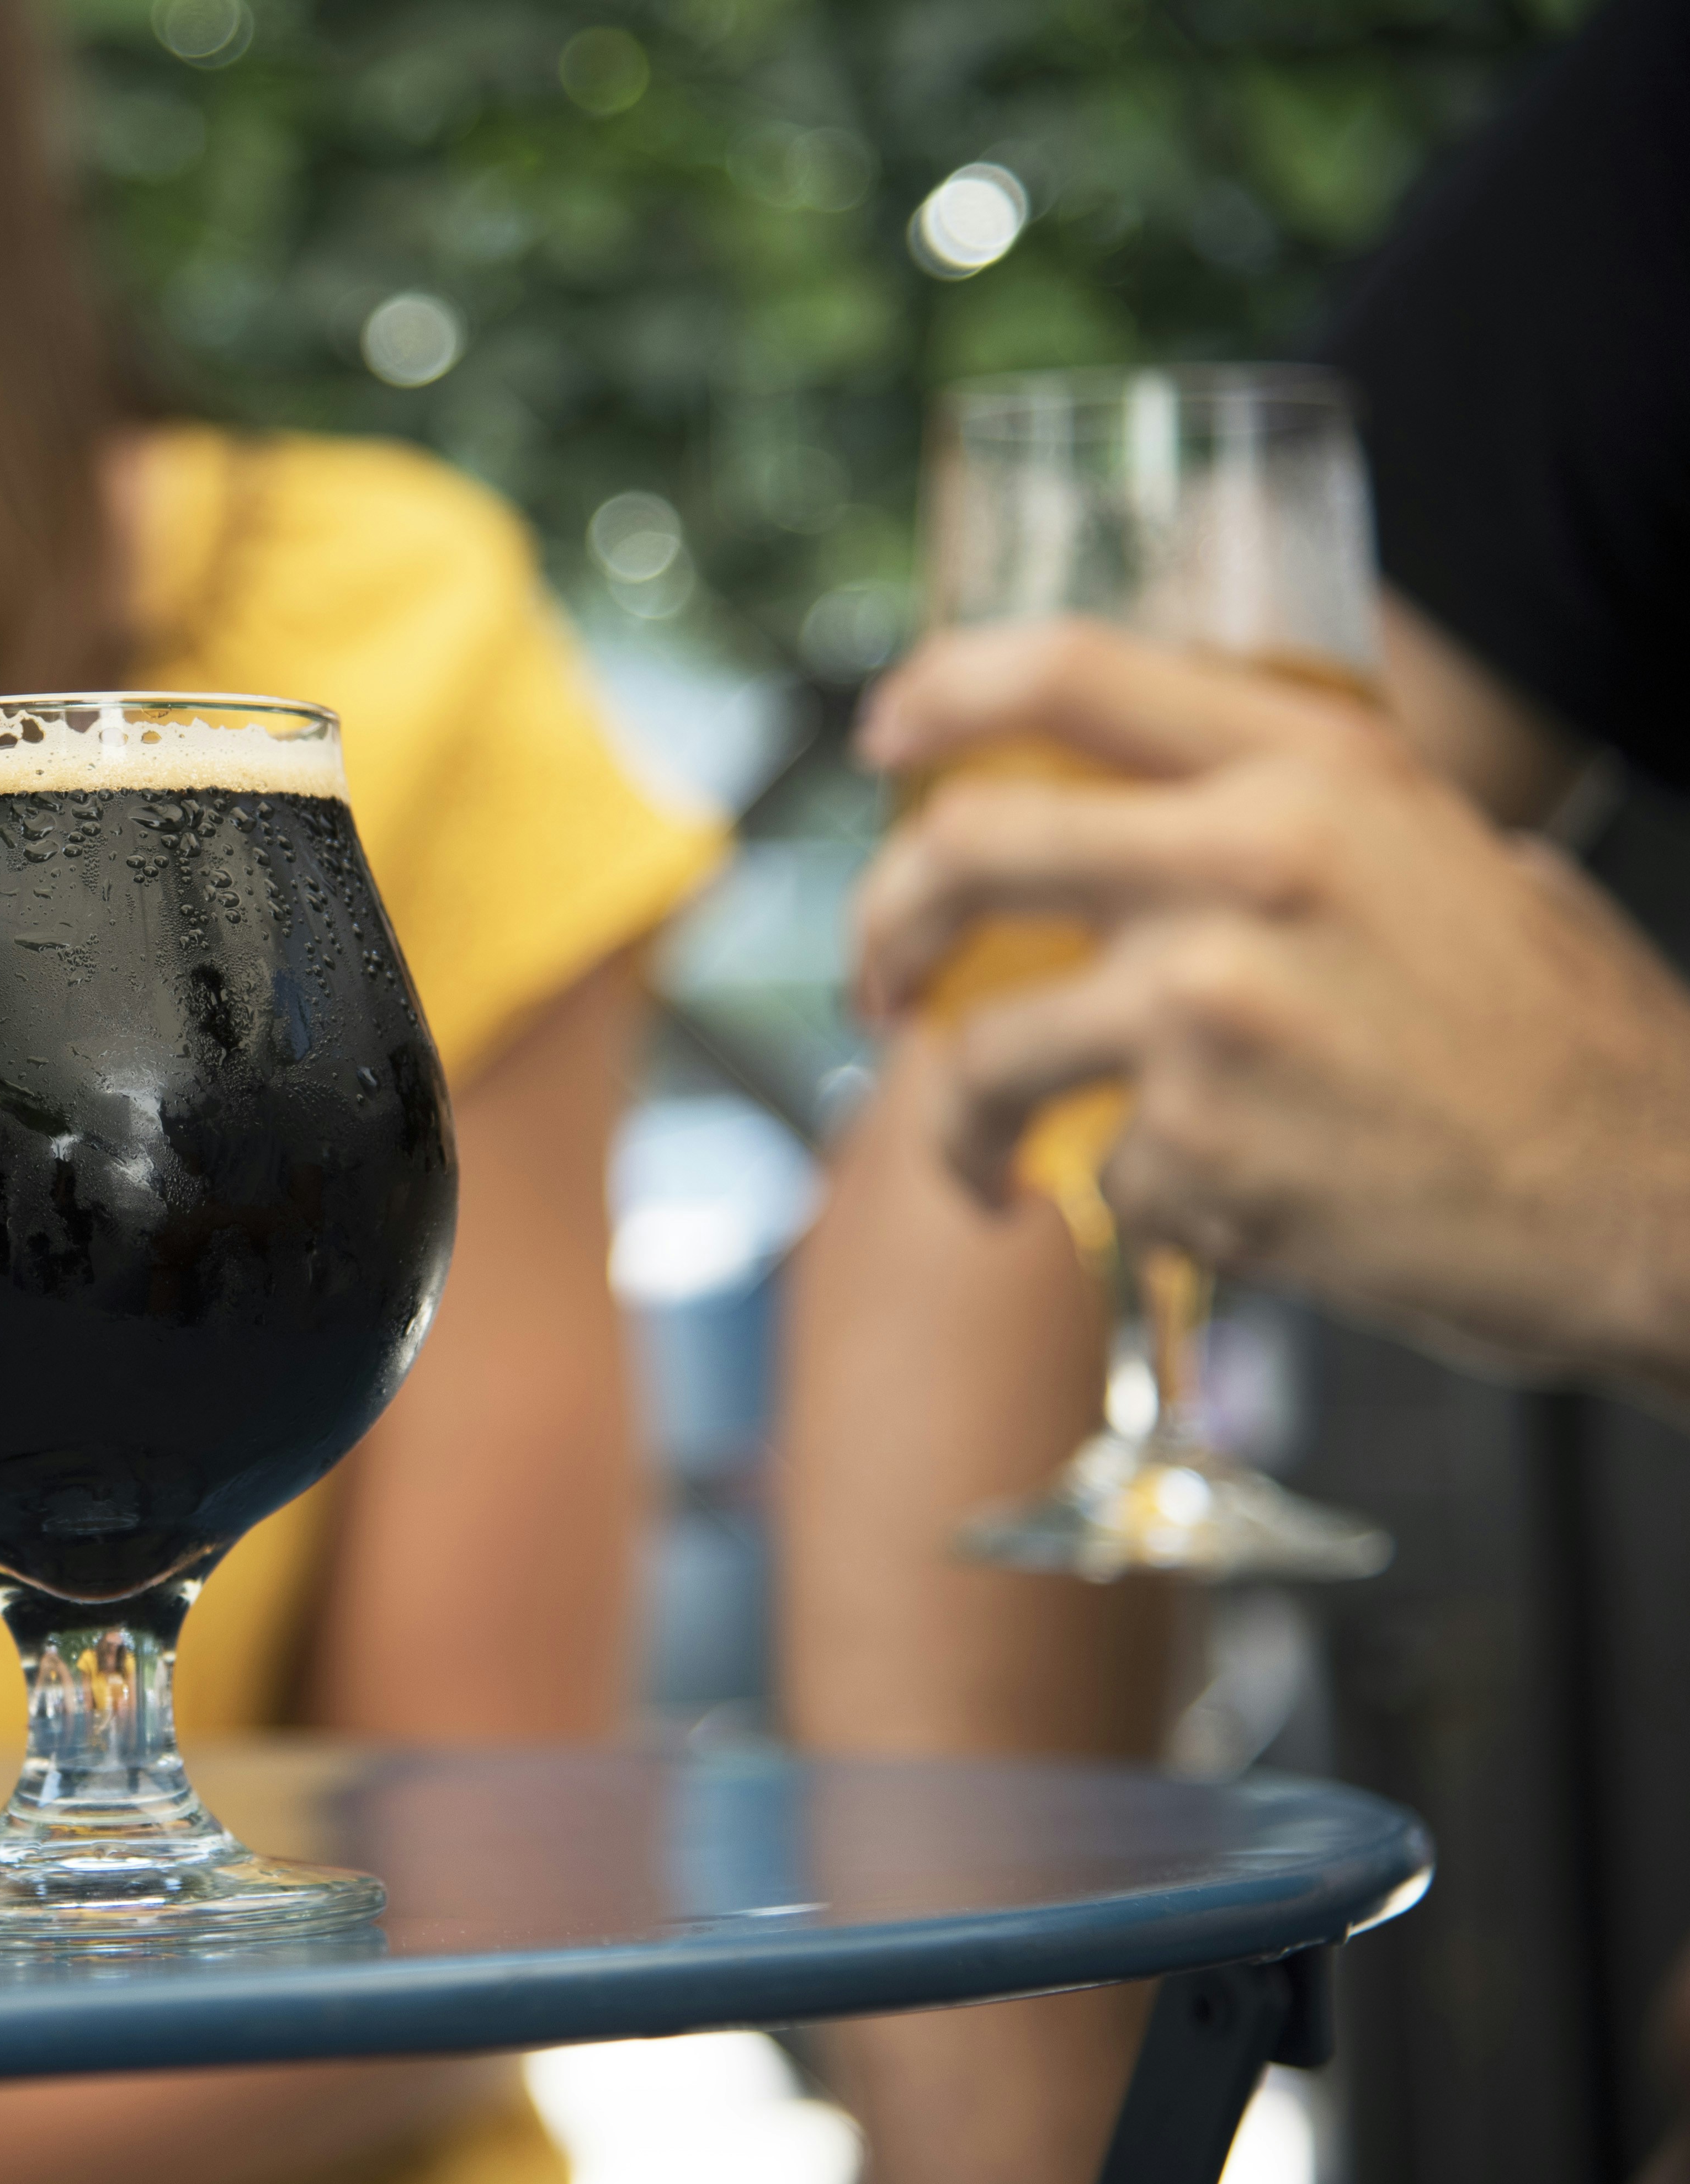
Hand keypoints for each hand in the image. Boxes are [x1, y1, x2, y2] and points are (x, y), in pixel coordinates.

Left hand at [853, 619, 1689, 1396]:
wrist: (1655, 1199)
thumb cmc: (1551, 1033)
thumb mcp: (1436, 852)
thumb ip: (1285, 817)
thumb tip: (1127, 812)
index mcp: (1314, 768)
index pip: (1070, 668)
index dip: (942, 690)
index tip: (881, 736)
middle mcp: (1246, 866)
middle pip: (964, 851)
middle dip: (882, 925)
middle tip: (882, 982)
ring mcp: (1210, 1012)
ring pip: (982, 1056)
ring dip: (951, 1123)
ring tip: (983, 1164)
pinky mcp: (1199, 1150)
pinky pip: (1099, 1170)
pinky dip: (1134, 1199)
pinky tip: (1218, 1206)